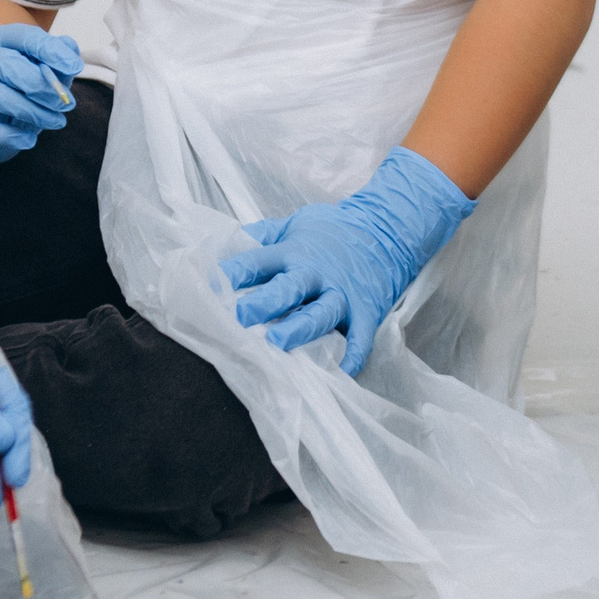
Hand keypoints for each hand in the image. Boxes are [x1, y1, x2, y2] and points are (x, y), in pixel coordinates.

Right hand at [0, 25, 80, 163]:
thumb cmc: (22, 85)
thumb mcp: (46, 69)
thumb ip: (59, 58)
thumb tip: (69, 50)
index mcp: (2, 38)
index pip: (25, 37)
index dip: (50, 51)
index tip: (74, 67)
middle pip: (7, 65)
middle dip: (41, 86)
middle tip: (65, 103)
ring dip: (30, 111)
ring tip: (55, 122)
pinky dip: (6, 135)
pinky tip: (28, 139)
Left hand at [217, 146, 473, 376]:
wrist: (387, 231)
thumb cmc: (333, 231)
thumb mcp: (294, 224)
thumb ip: (262, 236)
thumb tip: (228, 242)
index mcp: (293, 252)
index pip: (259, 261)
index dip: (235, 272)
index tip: (211, 284)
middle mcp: (316, 274)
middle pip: (289, 288)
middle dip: (265, 302)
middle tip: (240, 315)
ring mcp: (342, 295)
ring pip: (319, 314)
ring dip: (299, 329)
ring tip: (277, 343)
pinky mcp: (366, 313)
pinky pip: (360, 338)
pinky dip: (352, 357)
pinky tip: (340, 374)